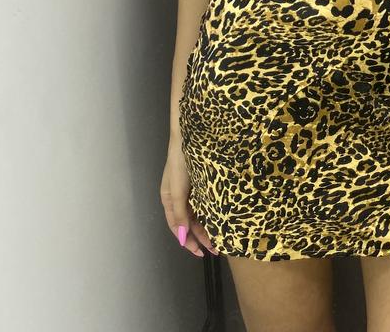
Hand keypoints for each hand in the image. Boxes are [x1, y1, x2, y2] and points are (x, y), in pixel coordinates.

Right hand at [161, 139, 219, 257]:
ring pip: (198, 214)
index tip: (200, 253)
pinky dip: (210, 213)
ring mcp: (189, 189)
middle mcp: (178, 197)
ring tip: (220, 238)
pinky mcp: (200, 182)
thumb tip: (182, 237)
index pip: (177, 227)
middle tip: (216, 249)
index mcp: (169, 200)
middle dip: (201, 236)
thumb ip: (179, 213)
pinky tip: (219, 219)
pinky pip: (204, 203)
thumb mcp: (177, 191)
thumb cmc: (180, 163)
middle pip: (188, 222)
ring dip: (207, 226)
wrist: (188, 137)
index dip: (187, 241)